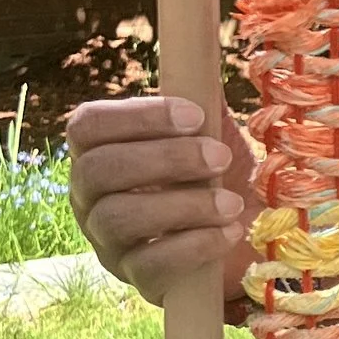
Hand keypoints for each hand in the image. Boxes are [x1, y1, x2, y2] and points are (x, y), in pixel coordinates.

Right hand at [67, 95, 256, 308]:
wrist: (252, 238)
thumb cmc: (221, 177)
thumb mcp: (212, 132)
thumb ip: (200, 98)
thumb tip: (200, 56)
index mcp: (102, 152)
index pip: (85, 126)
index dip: (136, 117)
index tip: (194, 115)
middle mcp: (91, 198)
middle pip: (97, 170)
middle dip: (164, 159)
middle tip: (220, 157)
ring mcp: (108, 243)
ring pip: (118, 218)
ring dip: (183, 205)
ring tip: (231, 202)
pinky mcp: (137, 282)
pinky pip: (148, 265)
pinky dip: (195, 245)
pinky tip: (230, 232)